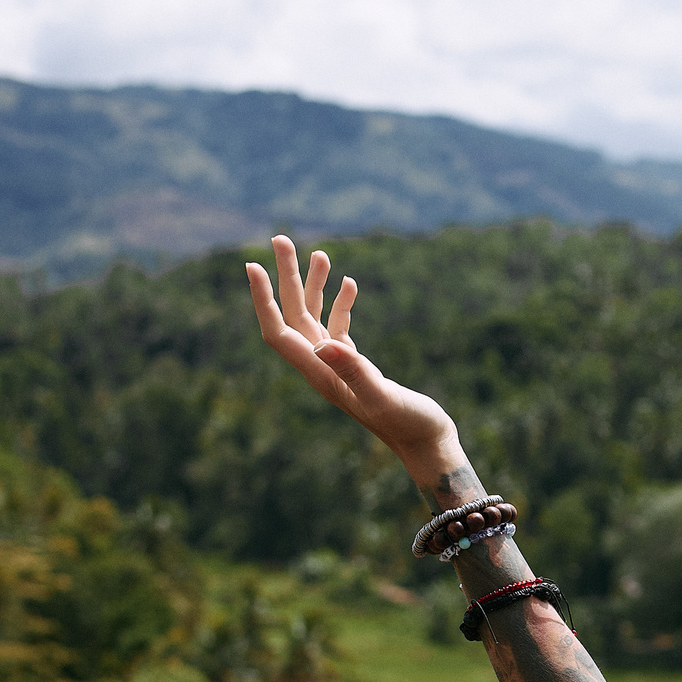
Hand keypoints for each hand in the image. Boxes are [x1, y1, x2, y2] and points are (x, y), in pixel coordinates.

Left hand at [245, 235, 457, 481]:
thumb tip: (326, 344)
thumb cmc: (409, 424)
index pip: (279, 332)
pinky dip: (340, 303)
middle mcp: (323, 368)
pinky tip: (348, 283)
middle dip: (284, 277)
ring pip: (314, 317)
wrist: (427, 443)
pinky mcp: (357, 367)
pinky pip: (338, 328)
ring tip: (317, 253)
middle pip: (292, 316)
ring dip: (311, 285)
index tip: (253, 265)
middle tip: (281, 238)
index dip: (264, 299)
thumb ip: (355, 370)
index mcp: (321, 373)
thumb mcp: (382, 395)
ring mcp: (339, 367)